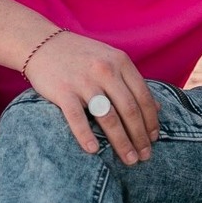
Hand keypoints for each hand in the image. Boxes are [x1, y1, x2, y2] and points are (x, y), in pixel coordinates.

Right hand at [22, 32, 161, 163]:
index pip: (143, 96)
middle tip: (144, 157)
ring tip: (128, 159)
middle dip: (139, 137)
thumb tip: (159, 108)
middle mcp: (105, 71)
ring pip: (108, 117)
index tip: (154, 139)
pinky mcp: (63, 91)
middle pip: (129, 110)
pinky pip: (77, 118)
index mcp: (121, 62)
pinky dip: (86, 136)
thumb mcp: (111, 60)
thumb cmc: (81, 56)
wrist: (42, 43)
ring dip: (121, 142)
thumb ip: (133, 82)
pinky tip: (94, 151)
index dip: (151, 121)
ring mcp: (84, 81)